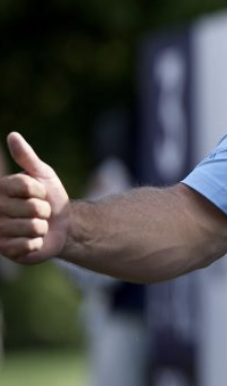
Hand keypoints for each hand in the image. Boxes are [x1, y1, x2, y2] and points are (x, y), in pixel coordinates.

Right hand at [0, 132, 70, 263]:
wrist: (61, 225)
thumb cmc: (51, 197)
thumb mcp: (43, 174)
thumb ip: (27, 157)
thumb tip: (13, 135)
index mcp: (1, 189)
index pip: (26, 187)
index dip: (41, 191)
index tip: (40, 193)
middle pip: (33, 208)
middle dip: (44, 211)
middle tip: (40, 213)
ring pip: (33, 227)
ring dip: (42, 227)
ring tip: (37, 226)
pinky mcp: (6, 250)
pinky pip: (30, 244)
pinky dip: (38, 242)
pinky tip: (33, 241)